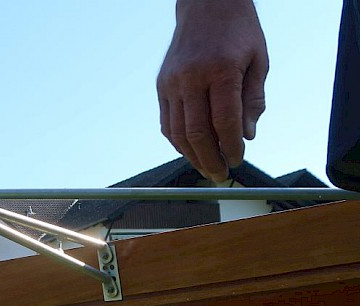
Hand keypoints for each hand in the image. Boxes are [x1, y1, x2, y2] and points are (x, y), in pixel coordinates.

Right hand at [156, 0, 267, 181]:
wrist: (206, 5)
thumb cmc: (238, 31)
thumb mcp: (258, 60)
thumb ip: (253, 99)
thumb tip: (247, 135)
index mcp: (220, 69)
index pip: (225, 120)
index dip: (231, 146)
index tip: (238, 160)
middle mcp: (191, 77)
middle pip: (197, 132)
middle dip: (210, 158)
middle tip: (220, 174)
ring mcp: (172, 83)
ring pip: (178, 132)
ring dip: (192, 155)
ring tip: (206, 167)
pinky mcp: (161, 86)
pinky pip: (167, 123)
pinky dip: (178, 142)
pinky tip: (191, 150)